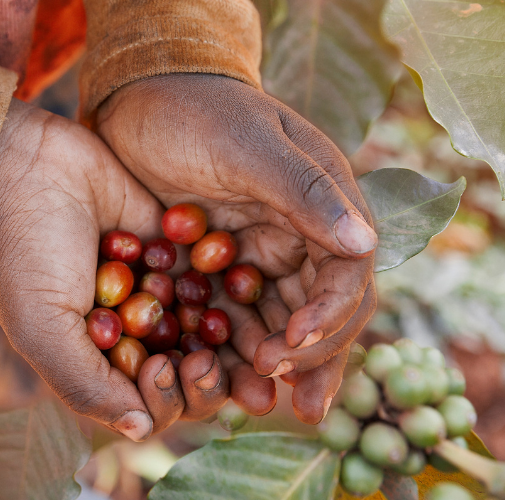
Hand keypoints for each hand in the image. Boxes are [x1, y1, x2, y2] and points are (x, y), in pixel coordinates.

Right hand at [0, 99, 274, 439]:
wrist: (26, 166)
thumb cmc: (25, 254)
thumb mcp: (43, 329)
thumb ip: (88, 385)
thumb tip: (141, 431)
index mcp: (100, 360)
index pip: (151, 402)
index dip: (170, 399)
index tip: (168, 369)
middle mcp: (133, 330)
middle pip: (188, 371)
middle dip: (205, 376)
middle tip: (208, 360)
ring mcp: (156, 288)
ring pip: (206, 327)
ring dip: (225, 336)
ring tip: (232, 328)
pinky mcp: (174, 247)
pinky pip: (210, 272)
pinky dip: (220, 278)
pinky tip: (227, 274)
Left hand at [95, 74, 377, 423]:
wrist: (138, 99)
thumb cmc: (195, 111)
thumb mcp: (248, 145)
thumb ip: (303, 191)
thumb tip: (366, 241)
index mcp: (322, 200)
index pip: (346, 271)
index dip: (329, 315)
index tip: (293, 345)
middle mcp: (299, 233)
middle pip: (320, 309)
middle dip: (308, 356)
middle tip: (285, 399)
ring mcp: (259, 252)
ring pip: (280, 321)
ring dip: (274, 365)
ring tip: (254, 404)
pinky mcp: (220, 266)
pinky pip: (234, 315)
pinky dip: (231, 348)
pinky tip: (222, 378)